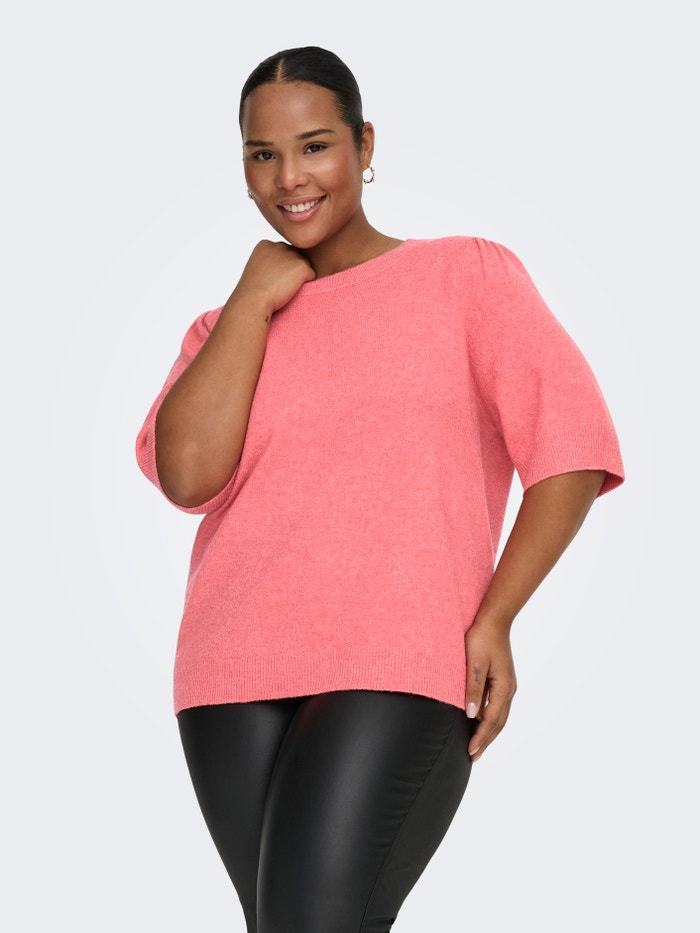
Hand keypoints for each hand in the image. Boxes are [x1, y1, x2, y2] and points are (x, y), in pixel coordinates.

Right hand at [233, 240, 315, 315]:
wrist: (254, 300)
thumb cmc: (253, 290)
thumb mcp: (257, 267)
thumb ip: (270, 260)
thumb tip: (286, 264)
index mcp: (266, 244)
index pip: (282, 253)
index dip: (279, 268)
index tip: (269, 277)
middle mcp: (279, 245)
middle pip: (294, 256)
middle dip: (290, 270)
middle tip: (277, 283)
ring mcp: (291, 254)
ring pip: (304, 265)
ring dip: (298, 277)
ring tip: (282, 286)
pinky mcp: (302, 266)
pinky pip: (311, 275)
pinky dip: (304, 284)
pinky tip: (290, 289)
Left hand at [464, 619, 516, 761]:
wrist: (494, 620)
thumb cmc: (482, 638)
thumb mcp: (474, 664)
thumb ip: (473, 689)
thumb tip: (471, 716)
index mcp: (503, 688)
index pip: (491, 721)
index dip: (480, 738)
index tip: (470, 752)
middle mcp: (509, 690)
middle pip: (498, 723)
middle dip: (486, 741)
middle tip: (473, 757)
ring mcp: (507, 685)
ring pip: (499, 716)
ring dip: (489, 732)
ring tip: (477, 746)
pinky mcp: (503, 680)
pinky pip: (497, 706)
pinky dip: (490, 719)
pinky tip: (481, 722)